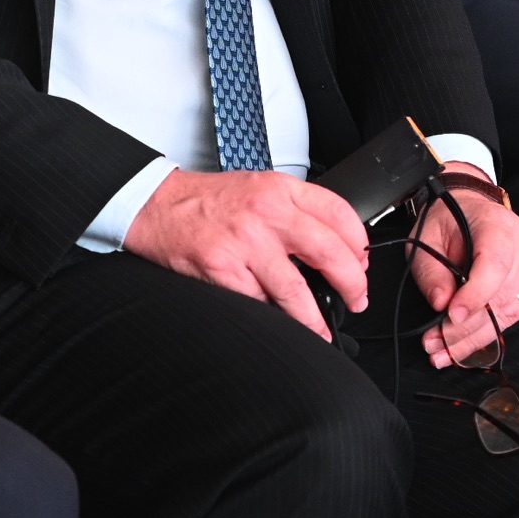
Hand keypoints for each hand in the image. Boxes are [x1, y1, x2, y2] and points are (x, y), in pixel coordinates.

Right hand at [123, 168, 369, 337]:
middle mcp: (266, 213)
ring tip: (322, 330)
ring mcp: (244, 243)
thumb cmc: (208, 201)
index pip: (340, 214)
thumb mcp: (259, 187)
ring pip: (296, 291)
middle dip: (352, 285)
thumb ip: (294, 210)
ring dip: (315, 319)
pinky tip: (281, 326)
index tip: (361, 264)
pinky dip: (274, 320)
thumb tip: (333, 247)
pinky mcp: (222, 269)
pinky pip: (259, 304)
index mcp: (280, 189)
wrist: (157, 205)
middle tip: (356, 300)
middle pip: (329, 253)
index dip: (359, 245)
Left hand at [404, 165, 518, 365]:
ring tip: (443, 351)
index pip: (495, 265)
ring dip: (474, 338)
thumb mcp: (426, 238)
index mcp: (499, 225)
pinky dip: (489, 334)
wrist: (471, 208)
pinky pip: (516, 316)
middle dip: (464, 328)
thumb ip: (431, 271)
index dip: (474, 295)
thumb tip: (441, 303)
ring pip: (509, 313)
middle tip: (434, 344)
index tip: (451, 316)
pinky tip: (465, 345)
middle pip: (500, 297)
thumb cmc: (449, 220)